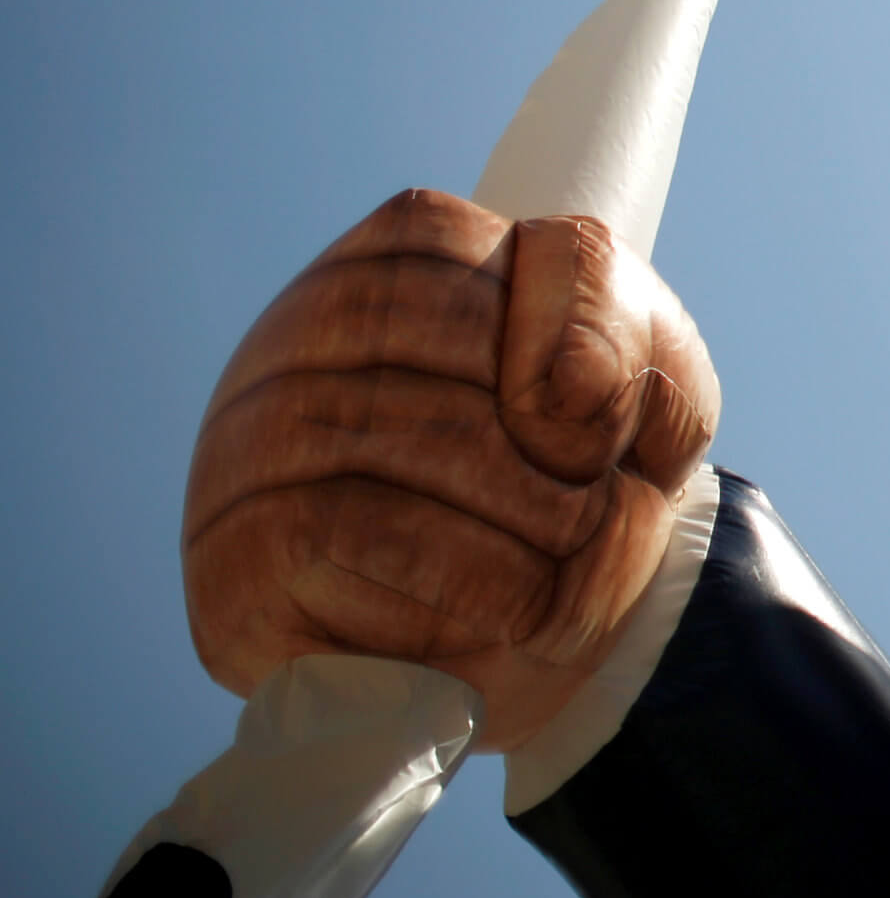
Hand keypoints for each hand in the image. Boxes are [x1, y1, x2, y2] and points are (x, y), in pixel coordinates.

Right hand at [181, 189, 719, 750]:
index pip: (528, 249)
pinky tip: (498, 614)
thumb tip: (565, 384)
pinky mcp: (238, 550)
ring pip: (436, 447)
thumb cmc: (571, 486)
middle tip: (603, 518)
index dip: (596, 342)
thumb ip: (626, 336)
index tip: (611, 420)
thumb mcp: (644, 385)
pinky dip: (471, 585)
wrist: (514, 649)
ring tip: (569, 576)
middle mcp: (302, 328)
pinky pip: (366, 536)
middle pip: (486, 368)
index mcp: (395, 260)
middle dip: (580, 463)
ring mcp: (253, 435)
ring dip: (544, 535)